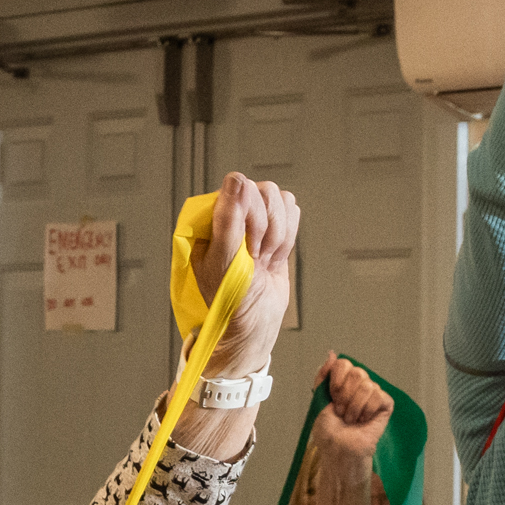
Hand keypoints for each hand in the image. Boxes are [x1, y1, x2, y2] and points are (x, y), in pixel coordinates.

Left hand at [194, 174, 300, 370]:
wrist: (252, 324)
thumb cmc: (229, 297)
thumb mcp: (223, 260)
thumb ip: (227, 219)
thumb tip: (237, 180)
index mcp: (211, 215)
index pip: (240, 187)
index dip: (248, 215)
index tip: (244, 245)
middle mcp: (233, 212)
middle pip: (265, 191)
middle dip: (265, 229)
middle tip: (254, 256)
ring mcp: (255, 219)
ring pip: (282, 202)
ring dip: (277, 236)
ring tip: (262, 259)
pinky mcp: (275, 229)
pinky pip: (293, 214)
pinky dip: (288, 240)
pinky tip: (273, 257)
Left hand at [311, 354, 389, 461]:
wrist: (339, 450)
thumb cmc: (329, 432)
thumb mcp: (319, 400)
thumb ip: (323, 376)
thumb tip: (332, 353)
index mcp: (343, 382)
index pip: (343, 364)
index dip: (337, 380)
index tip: (332, 398)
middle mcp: (359, 386)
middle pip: (357, 372)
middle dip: (345, 395)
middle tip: (341, 412)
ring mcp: (373, 394)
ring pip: (368, 385)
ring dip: (354, 406)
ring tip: (351, 420)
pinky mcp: (385, 405)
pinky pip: (379, 396)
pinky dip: (368, 410)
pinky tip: (364, 420)